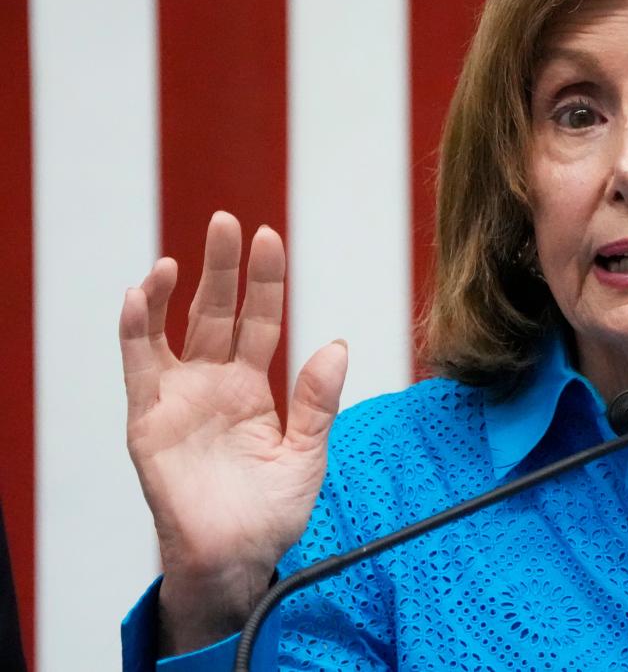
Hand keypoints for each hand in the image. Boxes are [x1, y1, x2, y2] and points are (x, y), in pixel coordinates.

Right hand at [119, 211, 347, 653]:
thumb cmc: (271, 512)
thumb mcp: (307, 454)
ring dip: (171, 292)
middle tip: (226, 222)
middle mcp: (214, 383)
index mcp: (254, 387)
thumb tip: (336, 344)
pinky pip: (139, 368)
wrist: (236, 560)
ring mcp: (179, 399)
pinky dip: (135, 331)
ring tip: (177, 257)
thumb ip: (319, 403)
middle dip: (222, 268)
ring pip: (172, 331)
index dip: (264, 281)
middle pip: (216, 312)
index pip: (260, 320)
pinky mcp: (148, 421)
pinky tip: (139, 295)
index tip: (269, 238)